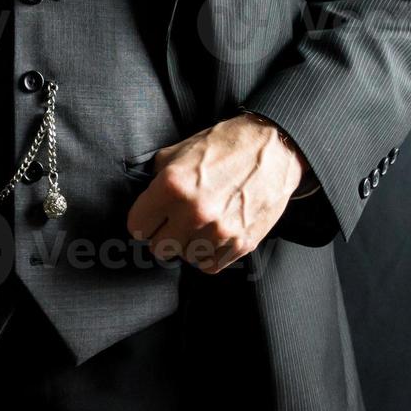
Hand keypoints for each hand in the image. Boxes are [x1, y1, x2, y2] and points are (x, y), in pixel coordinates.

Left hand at [125, 114, 307, 273]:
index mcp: (172, 186)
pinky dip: (207, 255)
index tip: (150, 218)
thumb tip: (145, 195)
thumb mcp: (180, 150)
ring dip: (187, 244)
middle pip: (158, 248)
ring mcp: (219, 231)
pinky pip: (210, 265)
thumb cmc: (226, 146)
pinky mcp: (242, 243)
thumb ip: (156, 175)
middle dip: (163, 235)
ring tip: (197, 225)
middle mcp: (194, 212)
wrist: (274, 148)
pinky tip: (211, 237)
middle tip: (173, 222)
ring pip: (185, 257)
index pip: (137, 226)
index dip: (142, 221)